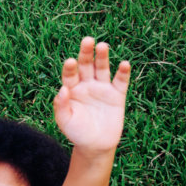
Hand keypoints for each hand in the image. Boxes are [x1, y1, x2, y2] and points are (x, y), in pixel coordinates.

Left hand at [54, 37, 130, 151]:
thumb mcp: (65, 121)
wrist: (95, 145)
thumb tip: (62, 89)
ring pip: (102, 69)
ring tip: (102, 46)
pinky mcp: (117, 95)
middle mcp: (86, 85)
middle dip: (86, 53)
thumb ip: (61, 105)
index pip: (70, 74)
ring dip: (102, 57)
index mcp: (72, 89)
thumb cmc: (76, 132)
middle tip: (87, 40)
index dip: (70, 68)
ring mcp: (102, 88)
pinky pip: (121, 81)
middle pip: (86, 65)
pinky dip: (123, 72)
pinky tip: (124, 64)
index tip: (70, 61)